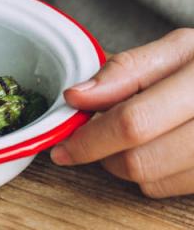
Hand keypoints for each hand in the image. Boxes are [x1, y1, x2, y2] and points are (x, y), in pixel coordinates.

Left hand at [51, 27, 193, 197]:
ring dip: (122, 163)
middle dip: (100, 152)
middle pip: (140, 158)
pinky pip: (173, 188)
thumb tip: (76, 96)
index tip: (62, 142)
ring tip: (121, 136)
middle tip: (86, 138)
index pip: (133, 121)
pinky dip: (150, 173)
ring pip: (152, 179)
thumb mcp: (176, 50)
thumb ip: (126, 70)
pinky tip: (152, 147)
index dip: (90, 136)